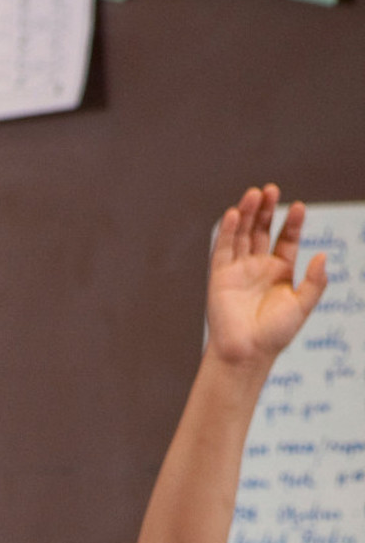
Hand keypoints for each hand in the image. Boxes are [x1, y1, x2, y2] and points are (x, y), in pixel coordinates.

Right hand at [207, 185, 325, 368]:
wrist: (247, 353)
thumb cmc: (275, 334)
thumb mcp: (302, 306)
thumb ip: (315, 282)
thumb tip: (323, 256)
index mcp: (280, 272)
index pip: (287, 239)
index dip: (293, 223)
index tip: (299, 208)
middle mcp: (258, 267)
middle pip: (262, 230)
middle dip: (267, 210)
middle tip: (271, 189)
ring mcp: (238, 270)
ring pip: (243, 234)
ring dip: (247, 214)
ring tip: (254, 193)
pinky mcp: (219, 277)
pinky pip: (223, 249)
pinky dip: (228, 231)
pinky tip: (234, 214)